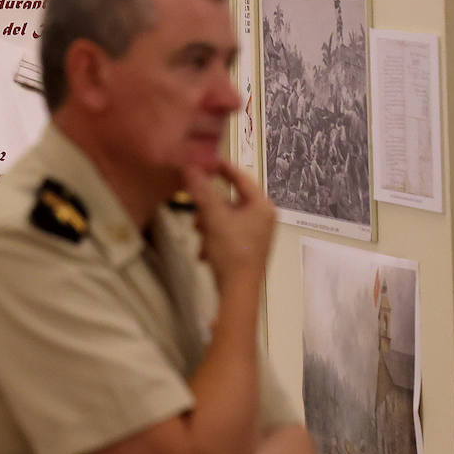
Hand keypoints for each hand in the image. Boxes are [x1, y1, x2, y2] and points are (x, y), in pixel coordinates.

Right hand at [183, 161, 274, 285]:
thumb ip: (202, 192)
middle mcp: (263, 218)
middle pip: (230, 200)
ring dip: (208, 225)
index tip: (205, 161)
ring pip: (225, 218)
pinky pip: (226, 233)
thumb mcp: (214, 218)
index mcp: (262, 206)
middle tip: (196, 212)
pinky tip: (206, 252)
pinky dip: (214, 239)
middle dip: (209, 208)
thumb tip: (190, 167)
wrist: (238, 291)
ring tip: (201, 236)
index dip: (222, 168)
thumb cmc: (232, 252)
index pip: (241, 178)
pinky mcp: (247, 248)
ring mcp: (256, 234)